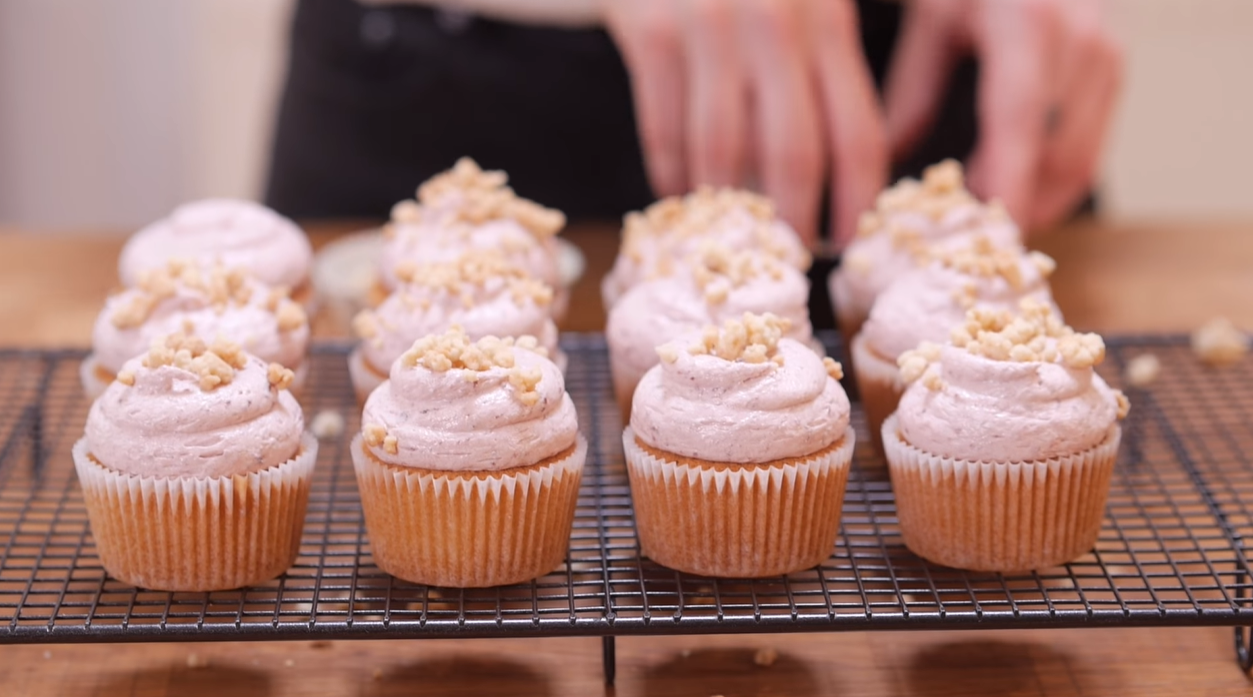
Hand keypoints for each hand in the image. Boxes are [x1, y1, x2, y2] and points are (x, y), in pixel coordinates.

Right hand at [602, 0, 888, 248]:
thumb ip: (825, 56)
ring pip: (721, 152)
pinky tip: (678, 195)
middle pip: (794, 156)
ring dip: (725, 206)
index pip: (858, 132)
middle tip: (787, 259)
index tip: (849, 243)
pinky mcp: (646, 28)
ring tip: (730, 235)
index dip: (857, 202)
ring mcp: (708, 25)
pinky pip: (662, 128)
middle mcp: (776, 20)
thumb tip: (842, 167)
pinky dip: (670, 174)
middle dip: (793, 222)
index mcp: (827, 15)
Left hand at [885, 0, 1123, 231]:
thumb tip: (880, 172)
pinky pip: (1089, 148)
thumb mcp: (929, 22)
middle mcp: (1080, 41)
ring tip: (978, 227)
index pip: (1021, 123)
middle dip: (1015, 210)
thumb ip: (910, 97)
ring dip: (1033, 204)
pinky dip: (1050, 183)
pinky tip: (1005, 193)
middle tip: (962, 246)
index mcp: (1027, 24)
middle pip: (1059, 156)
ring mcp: (1106, 55)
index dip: (1005, 186)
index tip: (982, 235)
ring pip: (1080, 163)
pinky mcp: (1112, 68)